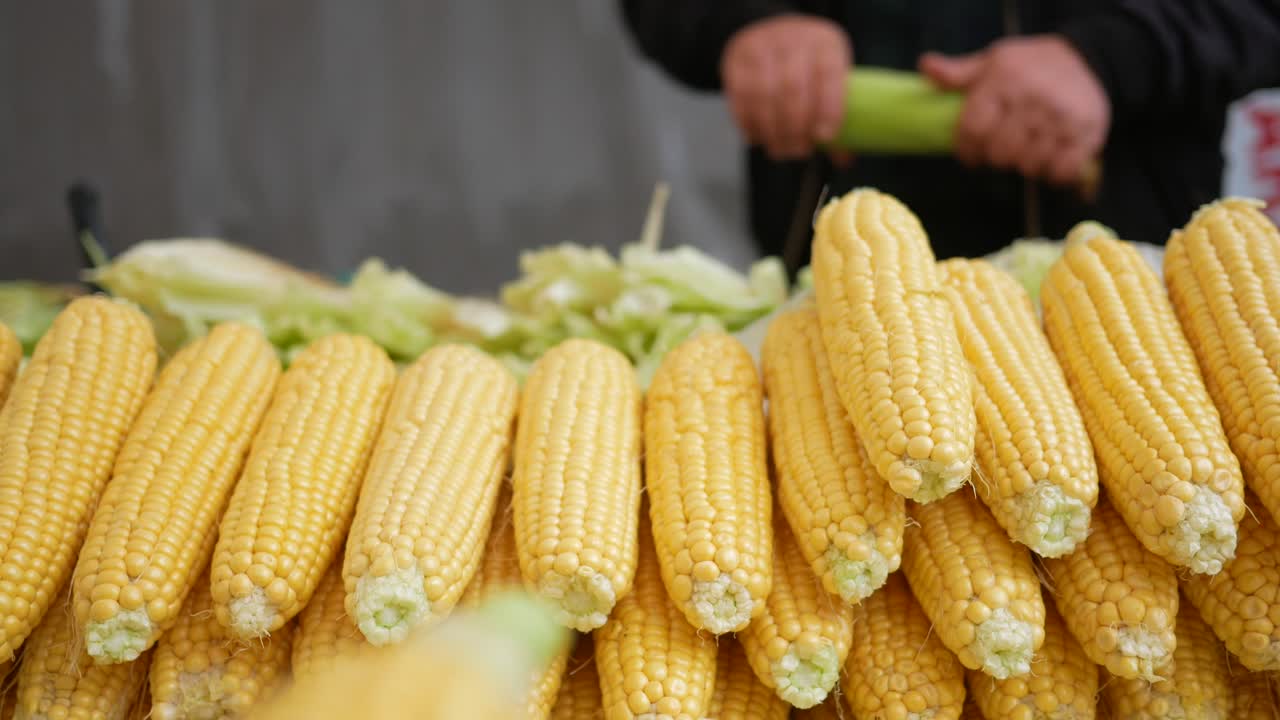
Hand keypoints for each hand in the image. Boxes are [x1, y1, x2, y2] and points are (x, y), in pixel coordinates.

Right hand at [721, 15, 851, 159]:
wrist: (769, 31)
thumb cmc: (806, 64)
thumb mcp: (828, 77)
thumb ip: (835, 115)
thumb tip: (845, 160)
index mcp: (825, 43)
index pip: (829, 75)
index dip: (828, 109)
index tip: (824, 137)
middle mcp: (793, 40)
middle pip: (793, 89)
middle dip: (795, 128)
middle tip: (798, 151)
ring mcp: (762, 46)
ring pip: (763, 95)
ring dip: (771, 130)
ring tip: (779, 149)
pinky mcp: (736, 58)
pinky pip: (739, 97)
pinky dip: (748, 123)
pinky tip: (757, 137)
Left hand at [919, 35, 1109, 184]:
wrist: (1088, 59)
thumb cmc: (1029, 66)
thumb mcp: (992, 62)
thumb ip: (958, 73)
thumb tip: (925, 66)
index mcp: (1004, 81)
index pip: (972, 131)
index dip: (966, 150)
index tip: (970, 153)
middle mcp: (1033, 98)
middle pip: (999, 154)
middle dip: (995, 157)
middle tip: (1002, 149)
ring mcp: (1062, 118)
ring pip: (1028, 166)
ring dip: (1023, 165)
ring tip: (1027, 149)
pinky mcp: (1086, 135)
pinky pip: (1060, 172)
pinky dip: (1053, 172)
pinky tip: (1050, 157)